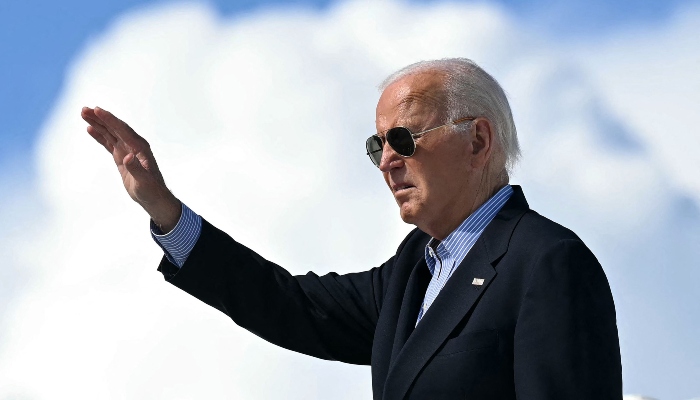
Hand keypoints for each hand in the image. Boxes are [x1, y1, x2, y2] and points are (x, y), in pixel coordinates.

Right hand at [81, 106, 180, 232]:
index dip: (110, 119)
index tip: (97, 110)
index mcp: (140, 148)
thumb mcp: (143, 181)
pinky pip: (109, 143)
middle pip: (115, 127)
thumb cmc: (151, 190)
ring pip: (110, 133)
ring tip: (84, 114)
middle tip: (84, 109)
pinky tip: (90, 129)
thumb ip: (136, 168)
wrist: (154, 198)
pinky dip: (100, 136)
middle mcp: (134, 145)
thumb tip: (128, 157)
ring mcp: (127, 150)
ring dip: (98, 123)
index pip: (122, 130)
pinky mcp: (122, 157)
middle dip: (100, 118)